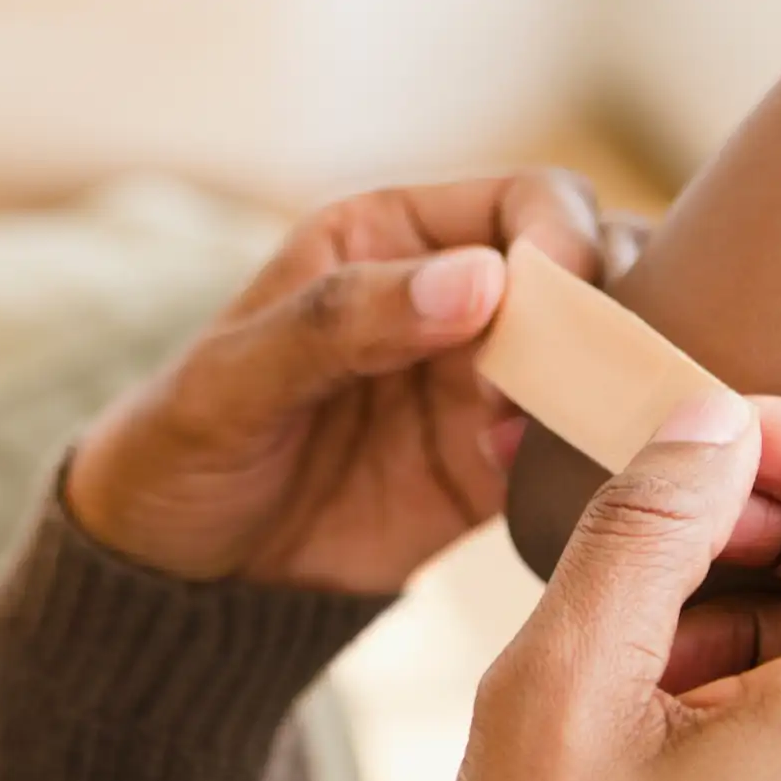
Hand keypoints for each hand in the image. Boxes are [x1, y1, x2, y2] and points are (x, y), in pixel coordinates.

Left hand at [66, 170, 621, 594]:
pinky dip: (598, 459)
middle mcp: (455, 300)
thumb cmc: (178, 450)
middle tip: (576, 379)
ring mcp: (484, 387)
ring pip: (600, 358)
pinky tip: (558, 487)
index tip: (559, 300)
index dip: (563, 240)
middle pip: (591, 272)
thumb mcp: (230, 380)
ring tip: (564, 437)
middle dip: (607, 315)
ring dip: (610, 389)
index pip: (527, 203)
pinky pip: (579, 449)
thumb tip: (479, 281)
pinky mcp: (495, 472)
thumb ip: (342, 322)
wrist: (170, 577)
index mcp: (391, 239)